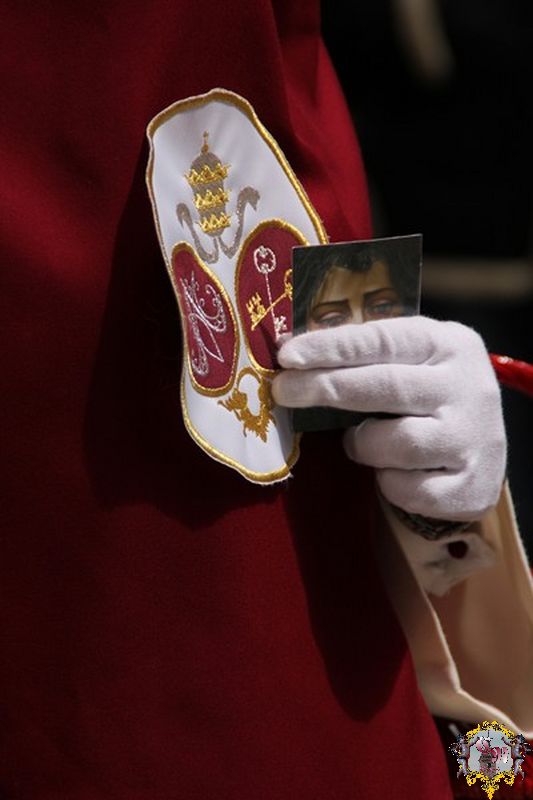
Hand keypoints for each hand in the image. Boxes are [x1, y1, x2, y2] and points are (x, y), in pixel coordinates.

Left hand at [272, 317, 505, 520]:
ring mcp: (473, 439)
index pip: (384, 339)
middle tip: (282, 390)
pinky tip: (393, 472)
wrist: (481, 452)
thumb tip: (292, 357)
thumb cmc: (427, 398)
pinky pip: (407, 489)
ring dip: (364, 444)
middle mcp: (468, 388)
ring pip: (396, 442)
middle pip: (386, 386)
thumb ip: (367, 356)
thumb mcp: (412, 362)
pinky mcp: (472, 488)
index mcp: (450, 344)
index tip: (288, 355)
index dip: (332, 346)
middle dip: (326, 387)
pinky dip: (389, 483)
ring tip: (361, 441)